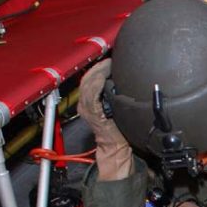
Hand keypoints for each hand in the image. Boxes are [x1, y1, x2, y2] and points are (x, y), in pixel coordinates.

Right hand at [78, 59, 132, 180]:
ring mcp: (86, 108)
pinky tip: (104, 77)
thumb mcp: (114, 107)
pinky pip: (92, 94)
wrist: (115, 147)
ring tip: (109, 64)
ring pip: (88, 83)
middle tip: (110, 59)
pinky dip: (97, 84)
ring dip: (99, 72)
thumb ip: (113, 94)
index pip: (90, 78)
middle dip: (99, 66)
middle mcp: (84, 103)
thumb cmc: (117, 129)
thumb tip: (122, 80)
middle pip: (87, 77)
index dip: (98, 67)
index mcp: (88, 100)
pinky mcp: (92, 113)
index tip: (109, 59)